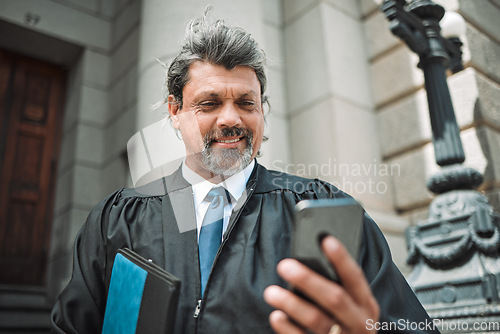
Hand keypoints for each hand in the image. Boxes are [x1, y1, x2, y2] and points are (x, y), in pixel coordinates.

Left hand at [263, 236, 378, 333]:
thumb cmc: (346, 322)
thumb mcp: (353, 305)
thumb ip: (338, 285)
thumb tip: (308, 259)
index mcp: (365, 304)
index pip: (355, 277)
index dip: (341, 259)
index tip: (326, 239)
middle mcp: (358, 322)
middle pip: (334, 298)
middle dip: (308, 280)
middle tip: (284, 265)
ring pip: (316, 320)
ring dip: (291, 304)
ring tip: (270, 292)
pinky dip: (288, 328)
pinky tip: (276, 315)